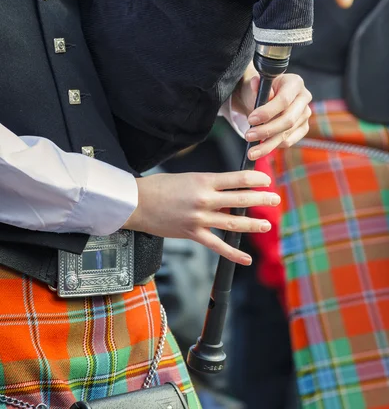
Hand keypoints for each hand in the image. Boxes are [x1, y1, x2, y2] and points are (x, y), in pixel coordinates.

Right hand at [124, 170, 280, 264]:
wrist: (137, 203)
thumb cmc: (160, 186)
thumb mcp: (188, 177)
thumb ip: (209, 185)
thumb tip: (230, 192)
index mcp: (203, 180)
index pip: (236, 179)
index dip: (255, 179)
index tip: (267, 179)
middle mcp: (204, 199)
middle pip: (240, 200)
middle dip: (261, 200)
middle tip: (276, 199)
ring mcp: (199, 219)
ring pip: (233, 223)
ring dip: (253, 225)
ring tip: (267, 225)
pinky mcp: (193, 234)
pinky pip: (218, 246)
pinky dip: (234, 254)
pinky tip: (246, 259)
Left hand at [231, 66, 311, 160]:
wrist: (262, 97)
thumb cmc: (258, 90)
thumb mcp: (254, 85)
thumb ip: (255, 86)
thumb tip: (255, 83)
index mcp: (295, 83)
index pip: (284, 100)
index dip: (267, 112)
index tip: (251, 120)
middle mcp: (304, 98)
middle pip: (288, 120)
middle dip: (266, 130)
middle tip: (248, 136)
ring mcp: (305, 114)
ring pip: (287, 134)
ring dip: (267, 144)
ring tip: (251, 151)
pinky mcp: (303, 128)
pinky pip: (289, 141)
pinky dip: (274, 145)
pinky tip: (261, 148)